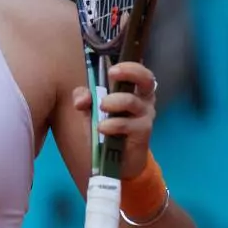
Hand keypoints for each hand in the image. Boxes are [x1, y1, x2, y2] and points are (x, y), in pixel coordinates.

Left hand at [72, 61, 157, 179]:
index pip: (138, 70)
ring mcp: (145, 116)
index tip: (111, 68)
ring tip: (101, 106)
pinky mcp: (143, 132)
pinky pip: (127, 124)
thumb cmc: (108, 129)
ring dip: (115, 101)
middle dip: (130, 73)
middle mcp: (143, 99)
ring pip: (133, 101)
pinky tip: (102, 128)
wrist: (120, 162)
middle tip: (112, 74)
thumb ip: (84, 99)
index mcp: (133, 90)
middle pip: (147, 79)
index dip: (129, 65)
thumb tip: (81, 98)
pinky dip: (113, 124)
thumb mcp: (91, 111)